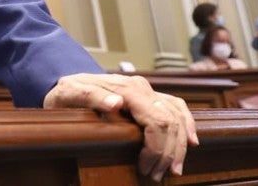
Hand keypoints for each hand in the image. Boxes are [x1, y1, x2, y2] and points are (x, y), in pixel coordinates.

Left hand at [44, 73, 197, 181]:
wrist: (65, 82)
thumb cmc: (65, 92)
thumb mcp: (68, 94)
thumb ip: (90, 96)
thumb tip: (116, 103)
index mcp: (126, 88)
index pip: (156, 121)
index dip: (156, 148)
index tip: (145, 169)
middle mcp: (141, 87)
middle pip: (170, 122)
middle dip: (169, 152)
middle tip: (157, 175)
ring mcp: (147, 90)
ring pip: (177, 117)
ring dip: (179, 145)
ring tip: (172, 169)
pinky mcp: (150, 95)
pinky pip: (176, 107)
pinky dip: (187, 124)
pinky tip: (191, 141)